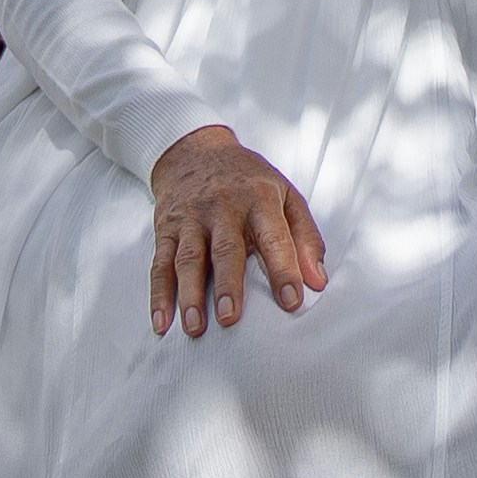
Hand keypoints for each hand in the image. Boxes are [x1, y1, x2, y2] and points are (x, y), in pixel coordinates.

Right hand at [147, 124, 327, 336]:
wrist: (196, 150)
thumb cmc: (249, 182)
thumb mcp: (285, 195)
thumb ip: (306, 237)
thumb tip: (318, 282)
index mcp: (260, 198)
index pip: (274, 237)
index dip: (284, 269)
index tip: (292, 301)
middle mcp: (223, 206)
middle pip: (226, 249)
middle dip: (228, 284)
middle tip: (231, 318)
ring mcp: (191, 217)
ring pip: (188, 258)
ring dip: (189, 294)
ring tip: (195, 327)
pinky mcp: (166, 228)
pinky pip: (160, 263)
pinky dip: (158, 295)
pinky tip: (161, 322)